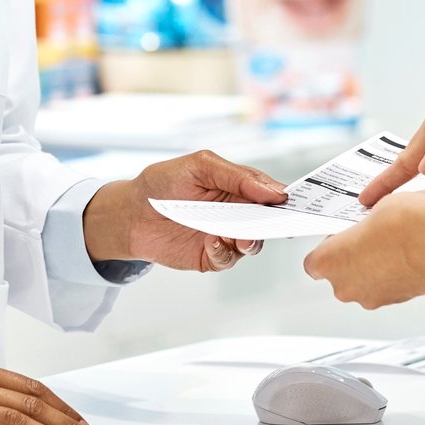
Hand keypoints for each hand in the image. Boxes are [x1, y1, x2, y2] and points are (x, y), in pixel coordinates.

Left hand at [83, 150, 287, 271]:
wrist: (131, 213)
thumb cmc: (163, 183)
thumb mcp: (200, 166)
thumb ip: (236, 176)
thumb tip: (273, 190)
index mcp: (239, 187)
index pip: (271, 192)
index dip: (284, 197)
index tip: (293, 202)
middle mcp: (237, 213)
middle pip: (268, 221)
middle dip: (273, 223)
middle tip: (270, 223)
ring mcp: (226, 235)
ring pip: (252, 243)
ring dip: (249, 240)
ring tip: (237, 235)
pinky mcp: (213, 255)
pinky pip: (227, 258)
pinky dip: (223, 251)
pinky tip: (211, 242)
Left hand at [302, 193, 424, 307]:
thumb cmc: (402, 222)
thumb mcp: (371, 210)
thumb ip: (360, 228)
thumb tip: (367, 229)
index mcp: (329, 263)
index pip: (314, 263)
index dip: (328, 249)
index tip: (340, 238)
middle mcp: (347, 287)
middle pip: (341, 275)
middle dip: (352, 260)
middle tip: (368, 238)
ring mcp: (373, 298)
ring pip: (366, 284)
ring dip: (374, 269)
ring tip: (392, 245)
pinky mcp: (398, 301)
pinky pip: (389, 287)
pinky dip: (394, 275)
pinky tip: (407, 256)